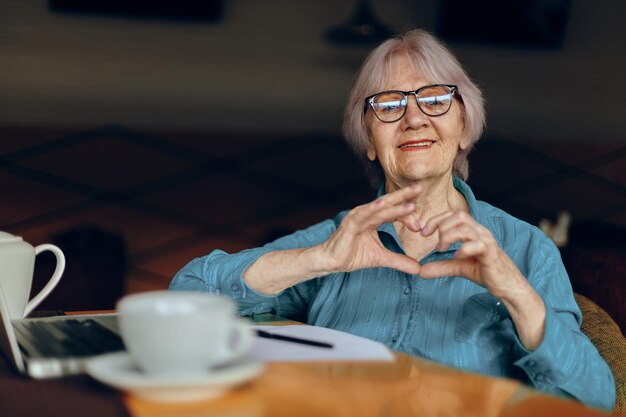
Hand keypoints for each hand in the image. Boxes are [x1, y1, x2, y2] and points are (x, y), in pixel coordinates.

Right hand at [318, 184, 422, 274]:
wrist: (332, 262)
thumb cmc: (353, 255)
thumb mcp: (381, 258)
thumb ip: (399, 261)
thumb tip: (418, 269)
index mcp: (374, 219)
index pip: (394, 212)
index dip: (407, 216)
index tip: (420, 226)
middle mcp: (367, 214)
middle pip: (388, 203)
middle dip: (404, 195)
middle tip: (420, 187)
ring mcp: (358, 217)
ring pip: (378, 207)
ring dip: (394, 203)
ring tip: (409, 199)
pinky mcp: (350, 224)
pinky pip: (363, 214)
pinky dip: (373, 208)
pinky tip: (383, 204)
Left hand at [418, 210, 546, 349]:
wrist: (506, 285)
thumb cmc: (485, 271)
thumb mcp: (458, 267)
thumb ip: (440, 266)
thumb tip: (420, 271)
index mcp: (472, 231)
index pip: (452, 215)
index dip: (435, 220)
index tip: (423, 233)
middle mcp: (480, 232)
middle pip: (459, 215)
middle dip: (441, 225)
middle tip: (433, 241)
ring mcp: (486, 241)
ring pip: (466, 227)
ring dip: (449, 236)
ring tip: (442, 249)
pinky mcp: (491, 254)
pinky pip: (478, 245)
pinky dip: (464, 249)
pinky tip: (456, 256)